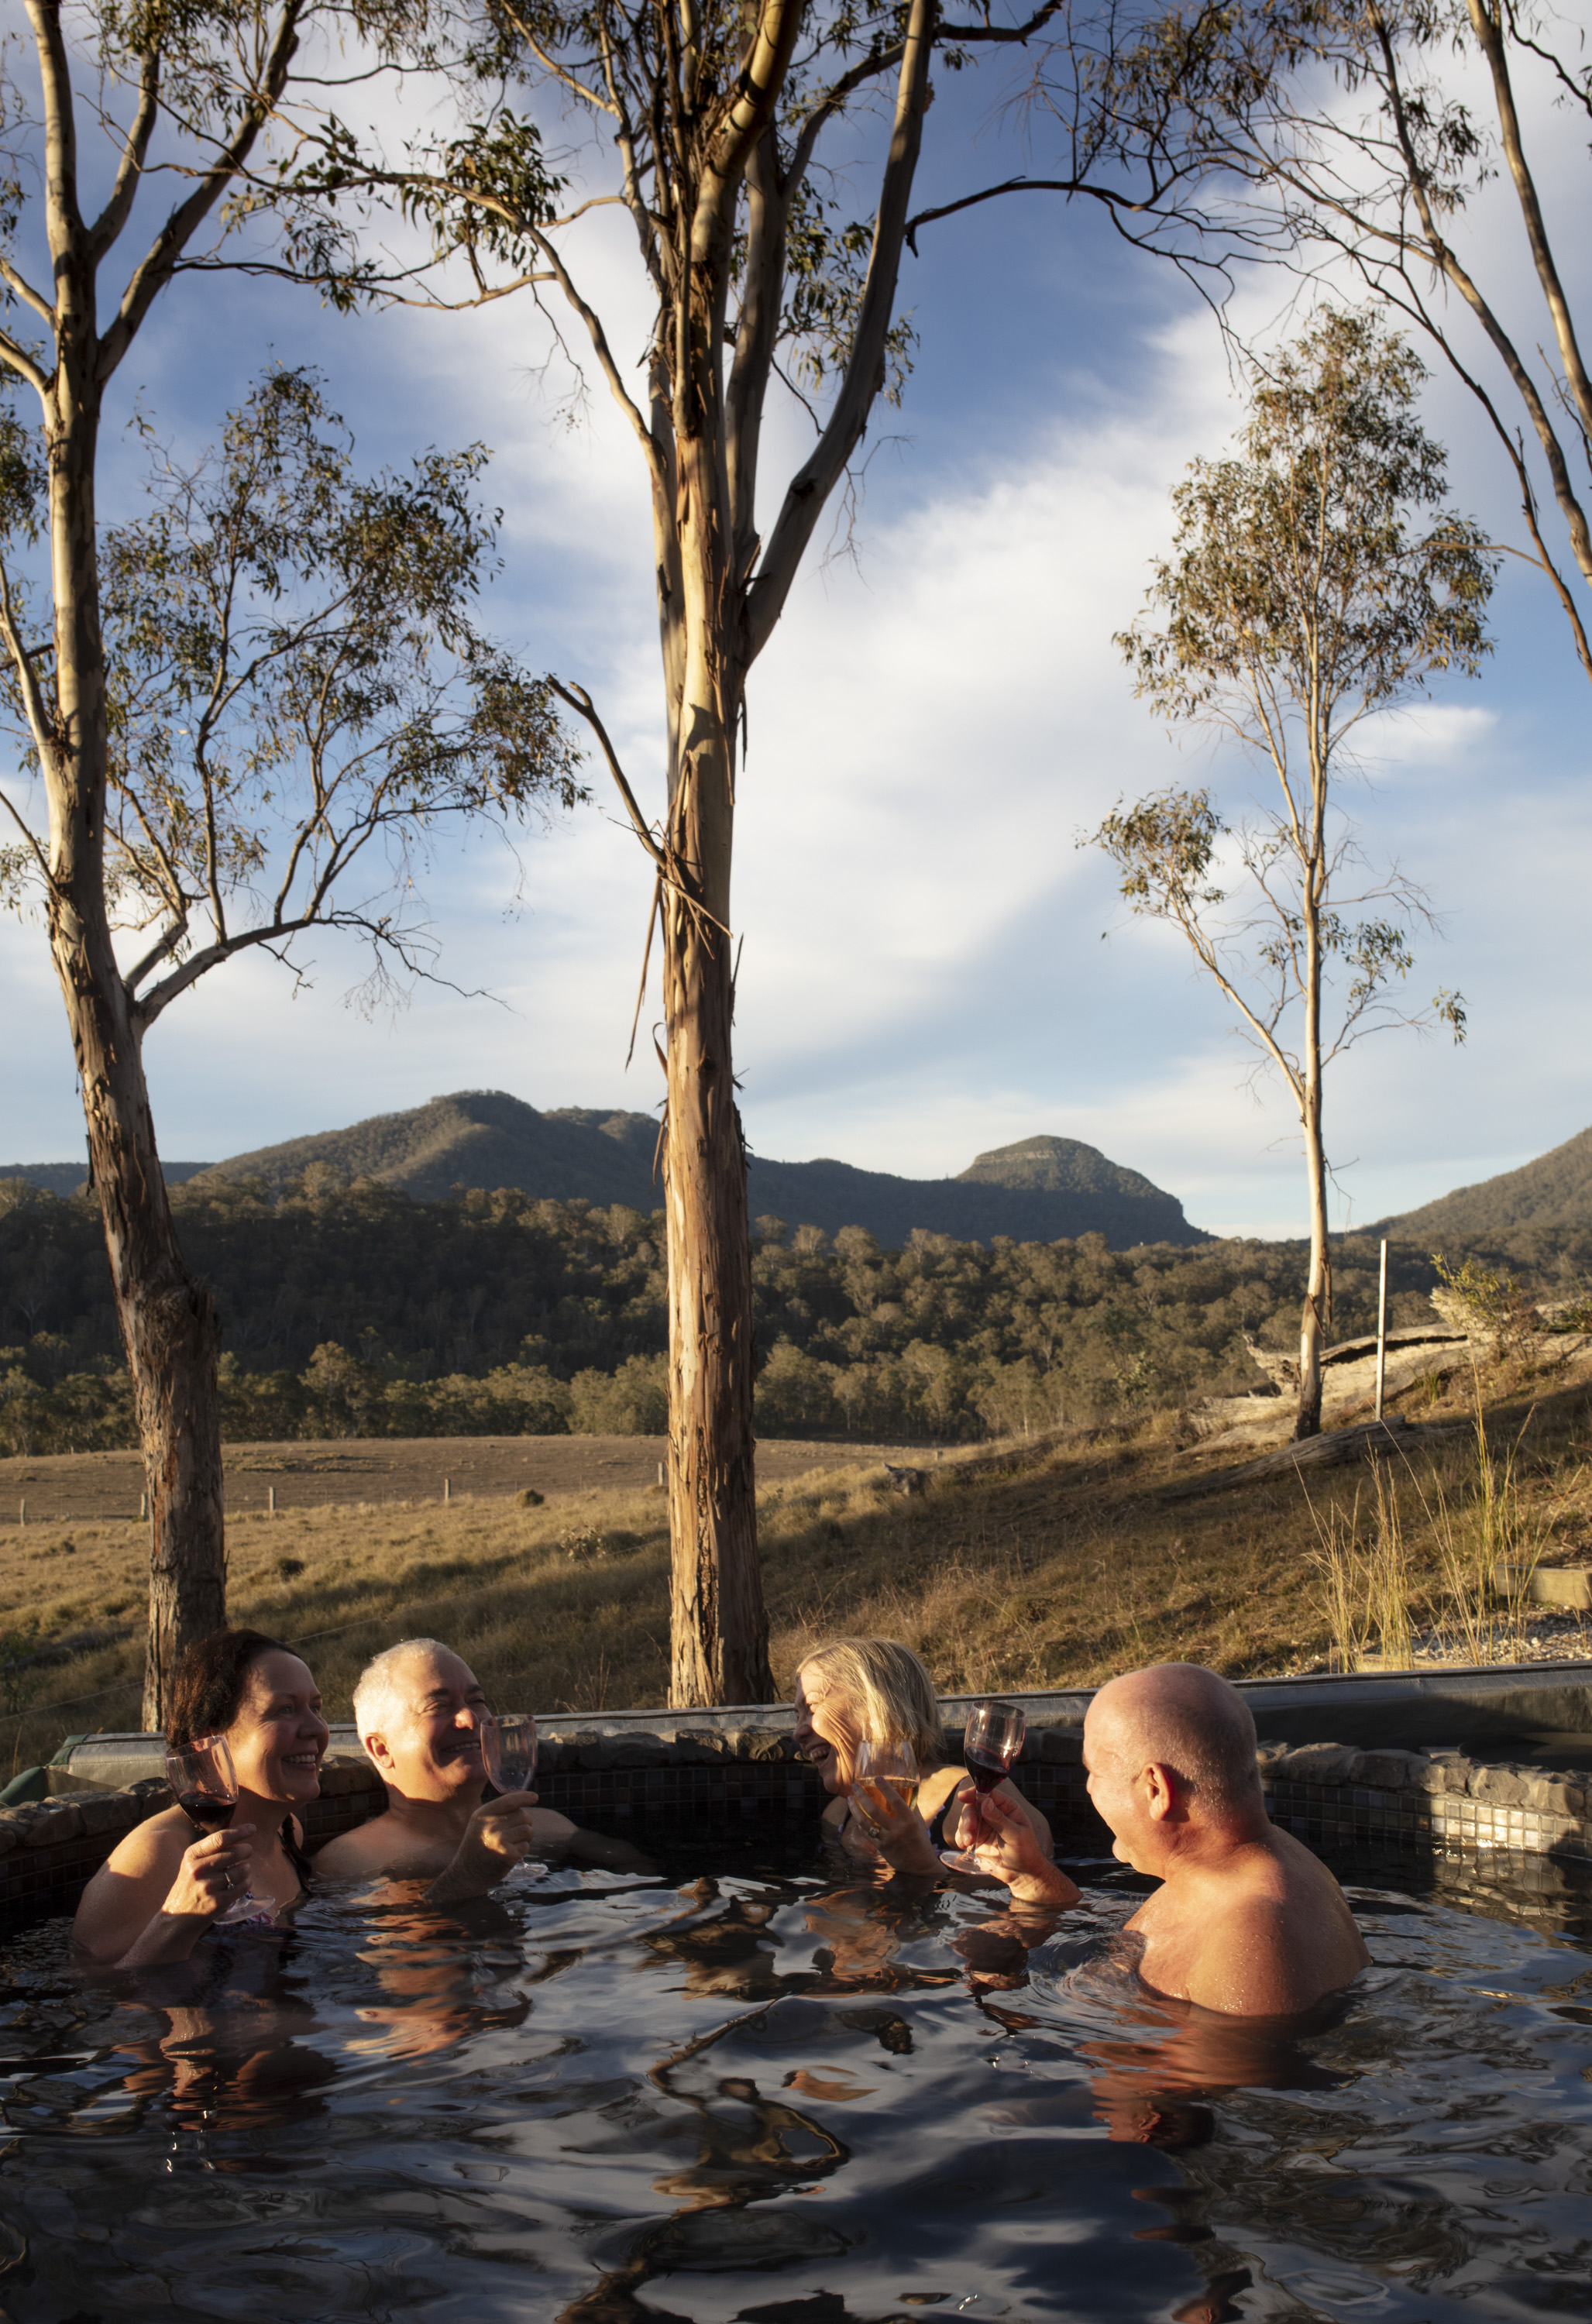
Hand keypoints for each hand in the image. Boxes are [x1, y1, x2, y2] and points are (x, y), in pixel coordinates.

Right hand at [161, 1825, 256, 1919]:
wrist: (175, 1920)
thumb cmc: (188, 1888)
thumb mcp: (191, 1865)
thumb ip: (210, 1852)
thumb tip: (239, 1837)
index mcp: (192, 1855)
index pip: (220, 1838)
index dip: (240, 1832)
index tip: (252, 1828)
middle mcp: (198, 1869)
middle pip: (235, 1852)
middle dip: (246, 1850)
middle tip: (247, 1852)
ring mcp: (208, 1886)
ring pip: (242, 1870)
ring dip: (246, 1869)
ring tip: (240, 1872)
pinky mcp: (217, 1902)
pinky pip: (243, 1886)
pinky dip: (246, 1883)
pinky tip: (240, 1884)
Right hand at [447, 1791, 538, 1890]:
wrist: (467, 1873)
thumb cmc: (477, 1846)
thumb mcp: (480, 1823)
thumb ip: (498, 1811)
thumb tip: (526, 1799)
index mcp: (483, 1814)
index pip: (509, 1801)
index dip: (524, 1797)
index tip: (535, 1797)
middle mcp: (490, 1825)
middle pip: (523, 1815)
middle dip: (525, 1823)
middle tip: (516, 1833)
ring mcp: (499, 1840)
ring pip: (528, 1830)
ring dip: (526, 1837)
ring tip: (513, 1843)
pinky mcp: (507, 1854)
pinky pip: (525, 1846)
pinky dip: (522, 1850)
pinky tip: (510, 1854)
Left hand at [849, 1778, 938, 1876]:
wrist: (919, 1867)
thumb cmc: (920, 1840)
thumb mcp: (919, 1822)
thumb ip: (911, 1807)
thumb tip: (906, 1788)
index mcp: (909, 1821)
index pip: (896, 1801)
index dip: (886, 1788)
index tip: (877, 1778)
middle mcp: (897, 1830)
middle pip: (874, 1810)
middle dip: (862, 1796)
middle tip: (855, 1785)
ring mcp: (887, 1839)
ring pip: (865, 1822)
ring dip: (855, 1809)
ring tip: (849, 1799)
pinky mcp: (880, 1848)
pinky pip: (866, 1833)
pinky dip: (859, 1823)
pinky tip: (856, 1814)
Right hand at [954, 1787, 1078, 1907]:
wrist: (1022, 1875)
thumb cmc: (1026, 1852)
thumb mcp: (1016, 1835)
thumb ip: (1000, 1819)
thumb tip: (985, 1802)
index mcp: (1007, 1808)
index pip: (989, 1794)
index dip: (975, 1793)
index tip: (963, 1796)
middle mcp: (993, 1814)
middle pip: (973, 1806)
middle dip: (968, 1816)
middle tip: (970, 1827)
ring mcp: (984, 1827)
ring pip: (966, 1820)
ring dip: (964, 1829)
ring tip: (968, 1842)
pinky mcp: (977, 1840)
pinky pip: (963, 1834)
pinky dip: (961, 1838)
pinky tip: (965, 1846)